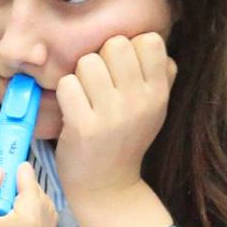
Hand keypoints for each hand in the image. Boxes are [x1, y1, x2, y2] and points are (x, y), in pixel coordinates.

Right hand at [0, 162, 56, 226]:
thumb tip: (0, 176)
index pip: (28, 221)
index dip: (29, 191)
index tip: (19, 169)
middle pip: (40, 216)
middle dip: (30, 190)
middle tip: (9, 181)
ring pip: (48, 218)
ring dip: (34, 198)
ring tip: (7, 197)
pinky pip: (49, 224)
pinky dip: (37, 209)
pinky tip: (14, 209)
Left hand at [54, 33, 176, 203]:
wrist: (107, 187)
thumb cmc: (126, 138)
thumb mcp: (155, 107)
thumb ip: (160, 73)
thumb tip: (148, 38)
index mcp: (159, 94)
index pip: (149, 40)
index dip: (130, 48)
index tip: (122, 69)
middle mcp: (140, 103)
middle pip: (116, 44)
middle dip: (102, 57)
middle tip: (99, 83)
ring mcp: (112, 116)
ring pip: (88, 61)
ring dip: (80, 76)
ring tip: (86, 97)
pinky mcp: (84, 127)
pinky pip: (67, 84)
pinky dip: (65, 94)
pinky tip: (73, 110)